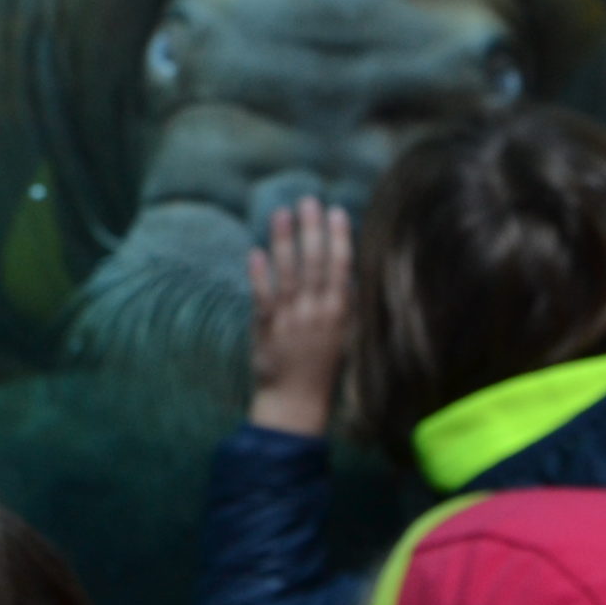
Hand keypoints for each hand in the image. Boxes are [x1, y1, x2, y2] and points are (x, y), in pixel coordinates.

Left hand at [247, 197, 351, 436]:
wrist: (296, 403)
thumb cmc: (323, 368)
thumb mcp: (345, 337)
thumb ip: (347, 306)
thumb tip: (349, 274)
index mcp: (340, 313)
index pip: (341, 268)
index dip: (339, 238)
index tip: (336, 212)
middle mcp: (317, 313)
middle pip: (315, 263)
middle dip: (311, 229)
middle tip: (308, 201)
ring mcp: (291, 320)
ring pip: (288, 274)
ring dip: (284, 241)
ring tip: (281, 213)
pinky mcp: (267, 329)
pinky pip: (263, 297)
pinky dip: (259, 274)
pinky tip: (255, 251)